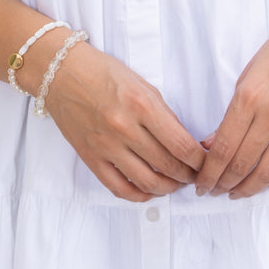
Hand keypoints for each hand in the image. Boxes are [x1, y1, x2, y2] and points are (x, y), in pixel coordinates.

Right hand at [44, 41, 205, 202]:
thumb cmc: (104, 73)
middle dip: (188, 175)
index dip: (200, 160)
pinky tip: (149, 191)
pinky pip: (119, 188)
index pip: (181, 145)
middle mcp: (125, 128)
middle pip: (168, 166)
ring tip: (176, 184)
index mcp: (142, 105)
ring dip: (168, 188)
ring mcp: (106, 146)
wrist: (62, 72)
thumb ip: (164, 114)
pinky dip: (139, 195)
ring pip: (147, 182)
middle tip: (196, 176)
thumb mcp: (142, 85)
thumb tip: (184, 142)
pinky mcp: (90, 158)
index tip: (207, 163)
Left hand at [195, 2, 268, 198]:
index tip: (200, 182)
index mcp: (249, 97)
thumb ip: (231, 112)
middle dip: (222, 183)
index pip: (223, 147)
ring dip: (248, 188)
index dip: (209, 172)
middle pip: (242, 163)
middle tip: (212, 191)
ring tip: (235, 193)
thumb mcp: (247, 75)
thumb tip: (212, 145)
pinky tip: (268, 184)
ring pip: (268, 171)